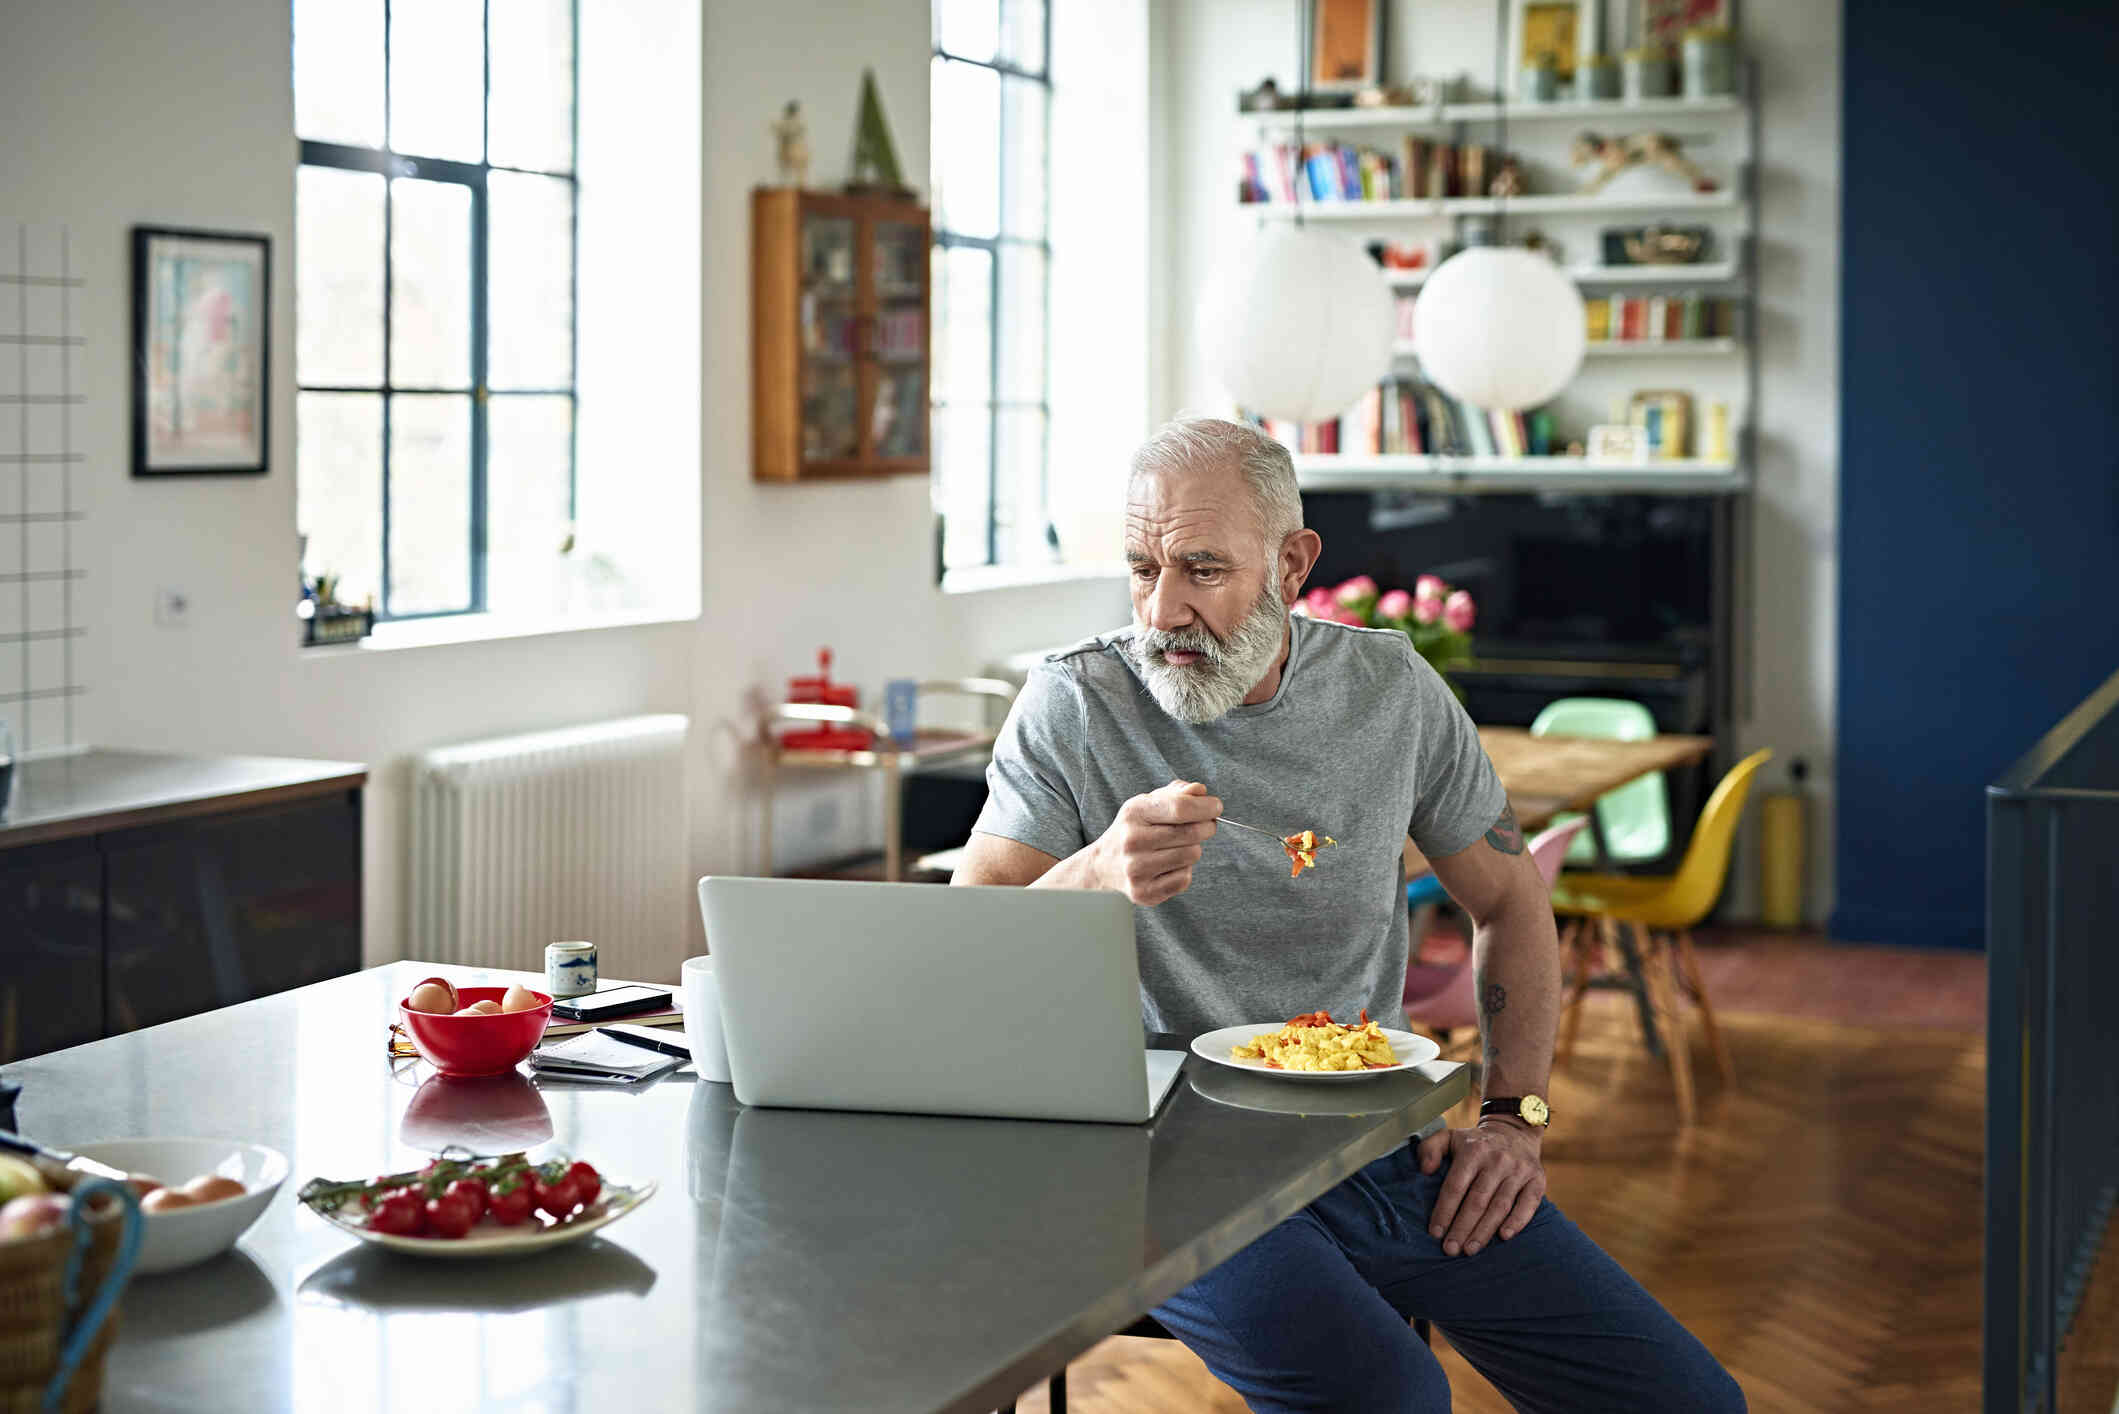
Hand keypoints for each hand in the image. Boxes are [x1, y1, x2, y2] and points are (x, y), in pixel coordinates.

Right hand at [1094, 780, 1221, 904]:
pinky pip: (1184, 878)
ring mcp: (1137, 869)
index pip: (1180, 807)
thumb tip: (1200, 791)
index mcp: (1134, 813)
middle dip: (1207, 827)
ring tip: (1180, 846)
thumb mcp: (1148, 804)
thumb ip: (1176, 794)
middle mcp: (1133, 841)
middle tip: (1207, 825)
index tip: (1216, 806)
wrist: (1103, 865)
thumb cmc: (1134, 829)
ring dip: (1194, 849)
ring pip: (1192, 855)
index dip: (1206, 807)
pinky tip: (1169, 865)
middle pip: (1192, 833)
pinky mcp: (1144, 892)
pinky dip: (1184, 870)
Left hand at [1416, 1118, 1545, 1257]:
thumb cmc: (1475, 1143)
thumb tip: (1424, 1170)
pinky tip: (1504, 1236)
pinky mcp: (1537, 1180)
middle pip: (1477, 1200)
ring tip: (1470, 1250)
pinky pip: (1528, 1204)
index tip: (1435, 1233)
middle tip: (1450, 1250)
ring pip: (1500, 1206)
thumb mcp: (1449, 1137)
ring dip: (1485, 1231)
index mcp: (1473, 1151)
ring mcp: (1519, 1170)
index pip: (1456, 1186)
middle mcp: (1497, 1160)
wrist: (1514, 1131)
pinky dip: (1517, 1221)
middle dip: (1462, 1228)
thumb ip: (1430, 1149)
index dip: (1444, 1211)